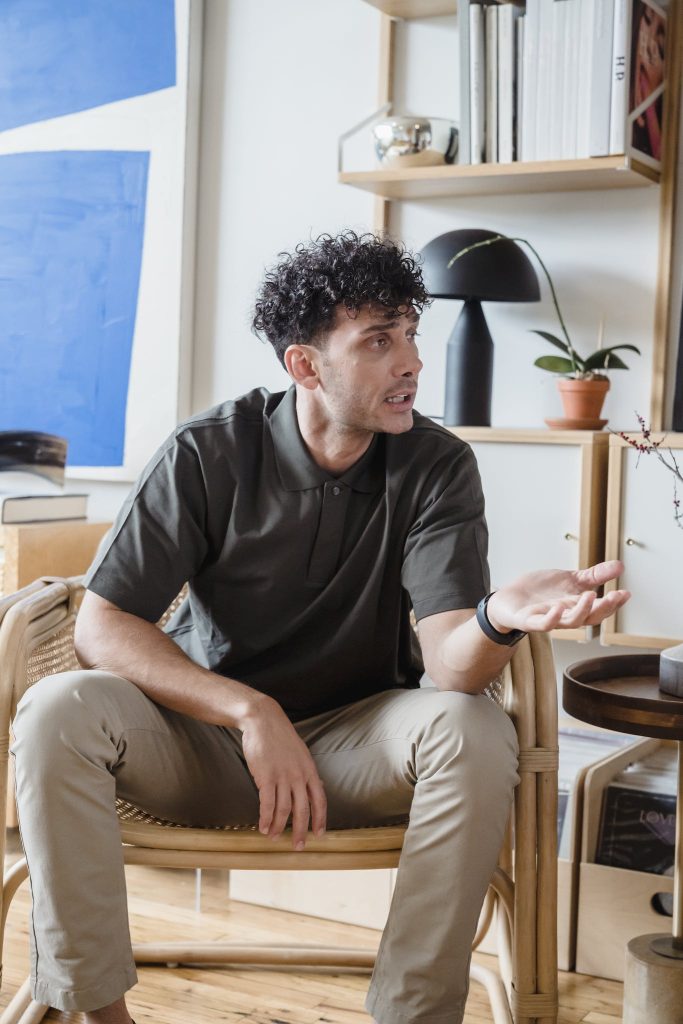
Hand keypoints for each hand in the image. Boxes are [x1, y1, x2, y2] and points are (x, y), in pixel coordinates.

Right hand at [240, 697, 326, 849]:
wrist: (263, 720)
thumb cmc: (280, 737)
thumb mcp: (300, 753)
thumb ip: (305, 772)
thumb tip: (314, 789)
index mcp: (309, 770)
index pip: (320, 799)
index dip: (320, 818)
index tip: (319, 834)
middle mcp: (298, 775)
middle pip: (303, 809)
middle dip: (300, 830)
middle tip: (298, 846)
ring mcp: (282, 776)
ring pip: (283, 809)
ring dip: (278, 826)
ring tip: (273, 837)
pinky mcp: (265, 776)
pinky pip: (267, 803)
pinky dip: (265, 818)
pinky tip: (262, 827)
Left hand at [486, 559, 629, 633]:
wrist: (510, 598)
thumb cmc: (540, 591)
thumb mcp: (570, 580)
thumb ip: (593, 576)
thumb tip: (620, 566)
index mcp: (576, 606)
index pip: (599, 609)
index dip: (613, 604)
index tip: (625, 593)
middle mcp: (565, 615)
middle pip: (588, 618)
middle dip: (603, 608)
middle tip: (614, 597)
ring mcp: (547, 618)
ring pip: (569, 622)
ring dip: (581, 611)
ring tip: (589, 596)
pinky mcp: (528, 620)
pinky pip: (542, 624)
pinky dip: (551, 619)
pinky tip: (558, 608)